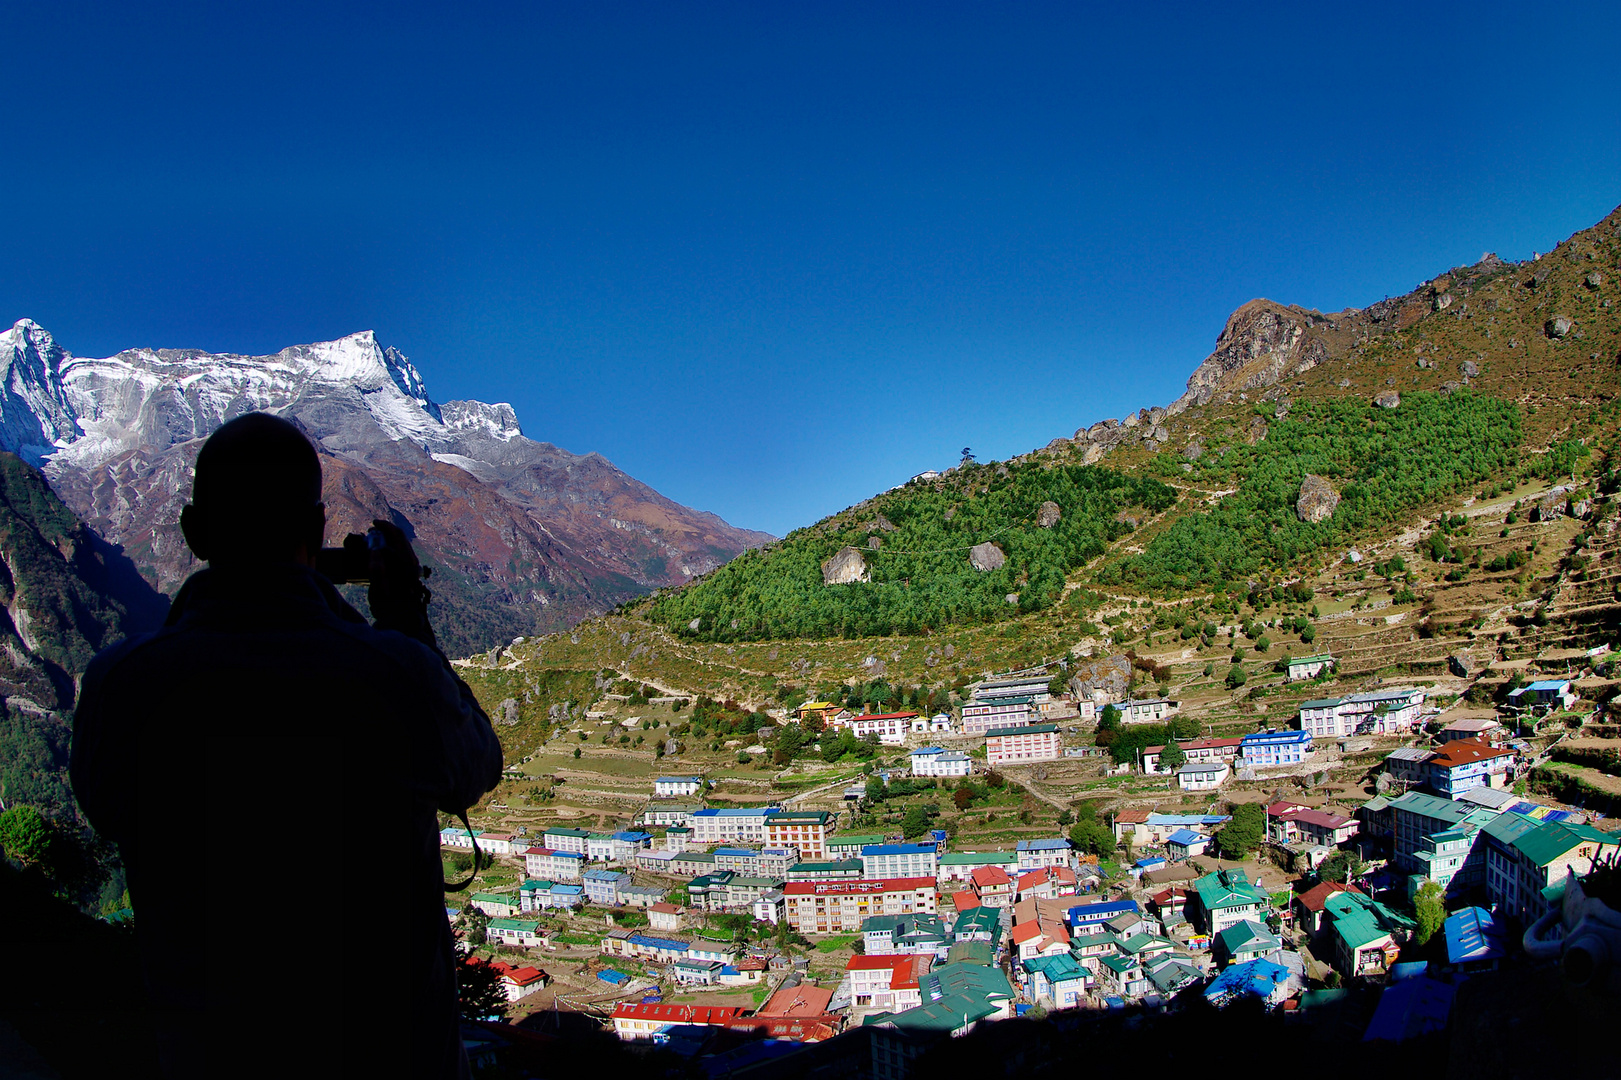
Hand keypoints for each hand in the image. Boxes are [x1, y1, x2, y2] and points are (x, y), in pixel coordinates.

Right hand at [366, 519, 433, 643]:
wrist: (405, 623)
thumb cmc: (390, 609)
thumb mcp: (378, 592)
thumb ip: (376, 572)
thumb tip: (375, 552)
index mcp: (407, 564)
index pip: (397, 535)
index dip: (385, 527)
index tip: (372, 524)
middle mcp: (413, 564)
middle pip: (401, 538)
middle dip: (386, 532)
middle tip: (371, 532)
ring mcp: (414, 568)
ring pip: (403, 546)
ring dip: (389, 540)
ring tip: (374, 541)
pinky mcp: (412, 574)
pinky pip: (402, 554)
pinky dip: (392, 549)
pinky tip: (381, 553)